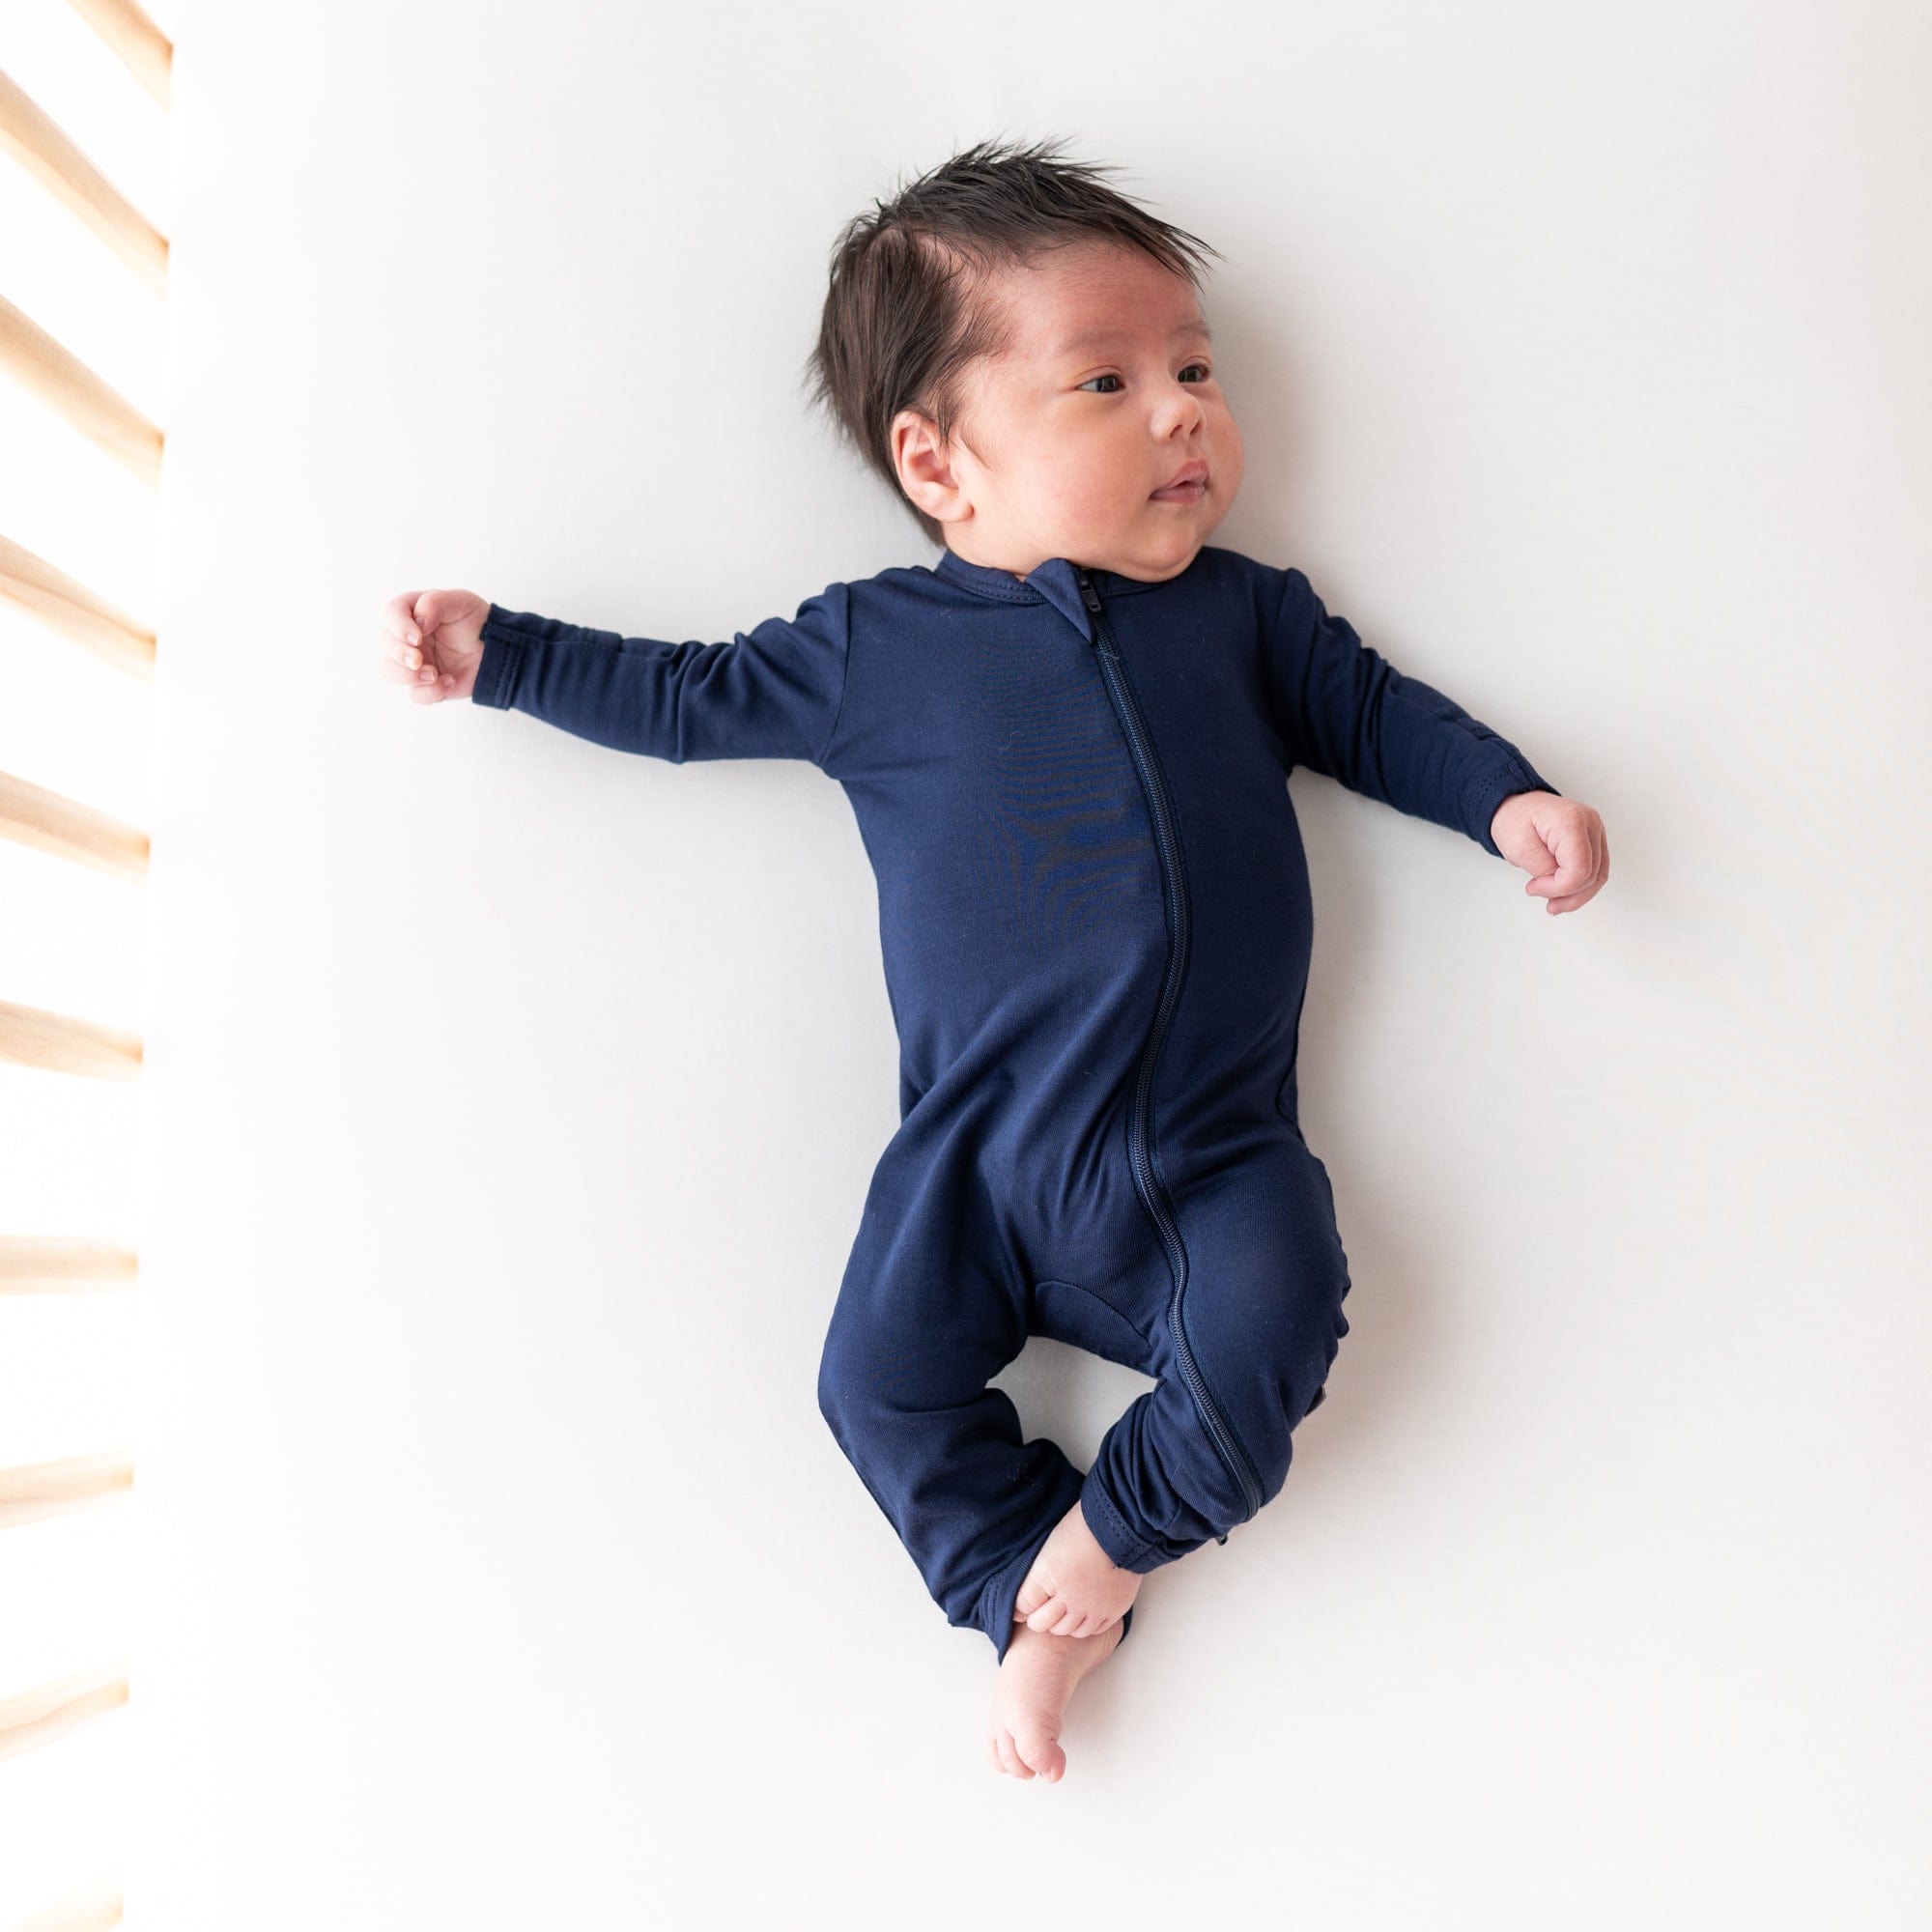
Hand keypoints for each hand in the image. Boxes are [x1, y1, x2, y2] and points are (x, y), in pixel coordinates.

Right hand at [376, 588, 490, 702]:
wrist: (496, 649)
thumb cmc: (475, 621)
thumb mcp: (461, 602)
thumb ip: (435, 603)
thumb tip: (418, 621)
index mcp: (413, 612)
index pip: (391, 613)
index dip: (398, 625)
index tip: (417, 637)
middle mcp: (408, 637)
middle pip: (386, 644)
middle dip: (399, 653)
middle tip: (418, 659)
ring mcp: (414, 661)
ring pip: (390, 670)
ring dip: (407, 676)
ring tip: (434, 674)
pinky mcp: (425, 684)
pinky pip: (416, 694)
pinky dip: (430, 692)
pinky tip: (450, 681)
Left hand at [1490, 790, 1607, 914]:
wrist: (1516, 807)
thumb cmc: (1514, 821)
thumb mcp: (1519, 849)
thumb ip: (1544, 871)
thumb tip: (1561, 887)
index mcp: (1572, 821)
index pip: (1580, 869)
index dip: (1559, 888)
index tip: (1534, 887)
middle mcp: (1591, 823)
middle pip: (1592, 875)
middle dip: (1567, 894)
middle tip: (1543, 898)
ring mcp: (1595, 831)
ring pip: (1598, 876)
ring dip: (1577, 896)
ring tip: (1554, 904)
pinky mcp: (1593, 840)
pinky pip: (1595, 871)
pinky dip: (1580, 886)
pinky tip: (1564, 895)